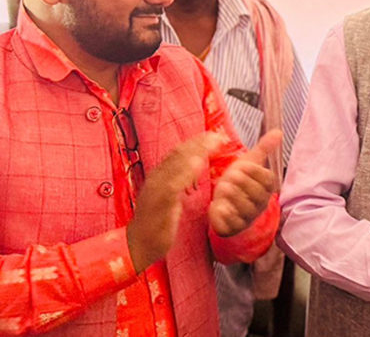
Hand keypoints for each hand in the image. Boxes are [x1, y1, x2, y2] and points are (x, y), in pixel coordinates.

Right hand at [127, 132, 225, 272]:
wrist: (139, 244)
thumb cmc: (156, 222)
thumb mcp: (169, 197)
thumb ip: (179, 182)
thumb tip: (192, 169)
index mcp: (158, 176)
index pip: (177, 152)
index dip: (195, 143)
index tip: (212, 136)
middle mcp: (156, 178)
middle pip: (179, 153)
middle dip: (200, 142)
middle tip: (219, 136)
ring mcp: (156, 189)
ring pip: (177, 164)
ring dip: (197, 151)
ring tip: (214, 144)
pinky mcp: (160, 202)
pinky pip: (174, 183)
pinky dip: (186, 172)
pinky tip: (199, 164)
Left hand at [208, 130, 281, 236]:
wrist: (225, 204)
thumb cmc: (239, 182)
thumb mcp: (249, 162)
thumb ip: (264, 148)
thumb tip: (278, 132)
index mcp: (266, 188)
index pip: (266, 180)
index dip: (253, 171)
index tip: (241, 166)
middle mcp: (260, 203)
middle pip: (256, 193)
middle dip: (241, 182)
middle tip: (229, 176)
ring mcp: (248, 216)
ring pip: (244, 208)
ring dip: (232, 196)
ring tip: (222, 188)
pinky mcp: (235, 227)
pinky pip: (232, 223)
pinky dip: (224, 214)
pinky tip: (217, 206)